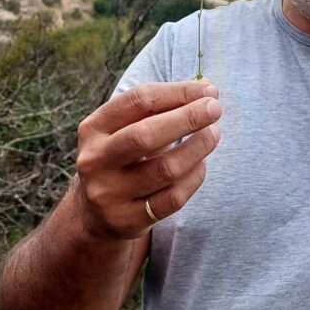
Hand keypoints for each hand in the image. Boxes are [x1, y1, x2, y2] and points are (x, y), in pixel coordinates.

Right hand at [74, 80, 221, 238]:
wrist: (97, 212)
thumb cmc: (126, 156)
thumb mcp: (128, 128)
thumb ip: (162, 108)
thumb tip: (208, 89)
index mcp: (93, 128)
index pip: (139, 101)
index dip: (178, 92)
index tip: (209, 90)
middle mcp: (95, 161)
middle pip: (146, 135)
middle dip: (187, 118)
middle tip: (216, 108)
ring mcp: (108, 194)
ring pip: (165, 169)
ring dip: (198, 147)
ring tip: (214, 134)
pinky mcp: (127, 220)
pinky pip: (174, 197)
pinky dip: (195, 177)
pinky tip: (201, 164)